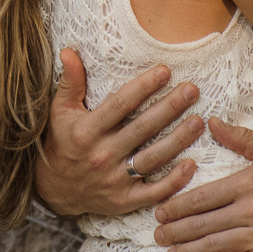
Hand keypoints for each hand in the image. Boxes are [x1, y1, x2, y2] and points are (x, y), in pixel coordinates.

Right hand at [33, 47, 203, 218]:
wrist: (54, 189)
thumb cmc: (61, 142)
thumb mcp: (59, 111)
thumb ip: (69, 82)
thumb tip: (69, 51)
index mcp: (86, 131)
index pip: (119, 105)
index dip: (143, 87)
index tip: (165, 71)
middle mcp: (101, 155)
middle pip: (142, 128)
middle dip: (169, 108)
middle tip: (192, 89)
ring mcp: (114, 180)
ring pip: (152, 158)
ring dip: (178, 140)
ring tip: (198, 122)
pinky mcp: (124, 200)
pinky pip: (153, 191)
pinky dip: (174, 181)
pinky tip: (192, 164)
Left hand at [150, 119, 252, 251]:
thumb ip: (238, 137)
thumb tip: (210, 122)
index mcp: (247, 183)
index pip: (202, 197)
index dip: (177, 207)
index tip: (159, 213)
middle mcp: (252, 210)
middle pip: (204, 224)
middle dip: (176, 231)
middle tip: (156, 237)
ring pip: (218, 246)